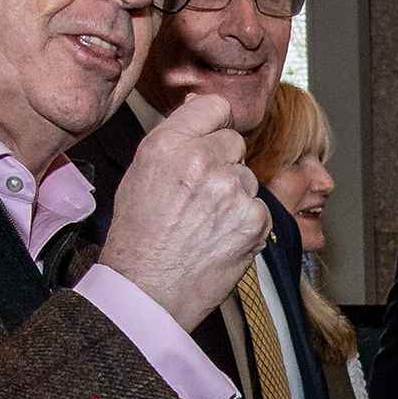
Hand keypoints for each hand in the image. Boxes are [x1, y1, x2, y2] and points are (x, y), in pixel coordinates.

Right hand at [101, 92, 270, 326]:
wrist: (147, 292)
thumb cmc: (138, 237)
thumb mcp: (141, 174)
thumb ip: (173, 137)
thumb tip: (201, 106)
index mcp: (168, 144)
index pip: (215, 106)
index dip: (214, 124)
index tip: (210, 139)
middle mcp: (202, 161)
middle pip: (234, 142)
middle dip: (223, 163)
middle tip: (198, 196)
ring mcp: (232, 190)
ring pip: (248, 177)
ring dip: (234, 195)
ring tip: (205, 223)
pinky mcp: (254, 219)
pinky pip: (259, 208)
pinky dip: (246, 223)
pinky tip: (219, 239)